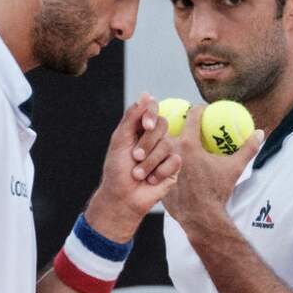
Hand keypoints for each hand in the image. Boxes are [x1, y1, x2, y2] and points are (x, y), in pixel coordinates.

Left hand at [86, 93, 181, 241]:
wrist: (123, 198)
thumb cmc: (117, 170)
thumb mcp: (120, 140)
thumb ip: (132, 117)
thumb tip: (146, 94)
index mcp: (141, 128)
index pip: (153, 109)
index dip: (152, 114)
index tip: (146, 126)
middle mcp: (156, 137)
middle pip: (163, 125)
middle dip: (147, 143)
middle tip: (135, 157)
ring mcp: (166, 152)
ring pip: (168, 144)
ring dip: (150, 161)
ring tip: (138, 174)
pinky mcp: (174, 167)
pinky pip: (175, 160)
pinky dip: (159, 171)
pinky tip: (151, 180)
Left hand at [162, 105, 263, 235]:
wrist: (199, 217)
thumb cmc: (216, 191)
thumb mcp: (234, 168)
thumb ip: (248, 149)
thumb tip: (261, 133)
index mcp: (190, 144)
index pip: (192, 115)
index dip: (198, 109)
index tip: (201, 110)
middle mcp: (172, 150)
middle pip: (167, 124)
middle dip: (173, 119)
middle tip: (181, 121)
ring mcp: (160, 163)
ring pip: (155, 141)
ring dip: (159, 136)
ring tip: (166, 135)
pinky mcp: (154, 175)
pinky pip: (151, 159)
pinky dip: (154, 154)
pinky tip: (158, 152)